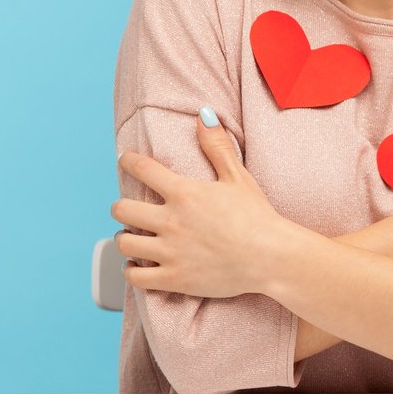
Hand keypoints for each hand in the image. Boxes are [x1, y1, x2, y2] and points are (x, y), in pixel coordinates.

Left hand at [112, 114, 302, 297]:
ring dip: (124, 237)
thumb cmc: (257, 216)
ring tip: (131, 236)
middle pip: (121, 209)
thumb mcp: (238, 177)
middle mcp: (171, 221)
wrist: (272, 257)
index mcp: (184, 193)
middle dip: (121, 207)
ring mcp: (170, 252)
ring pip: (124, 243)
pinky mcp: (174, 279)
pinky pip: (136, 277)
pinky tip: (137, 265)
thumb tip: (203, 115)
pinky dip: (131, 270)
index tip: (126, 161)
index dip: (129, 162)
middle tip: (127, 208)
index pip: (142, 169)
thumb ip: (217, 146)